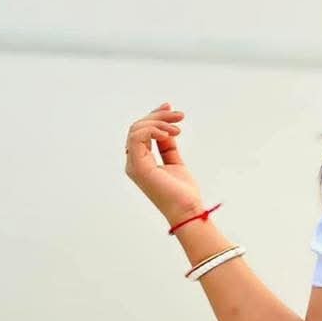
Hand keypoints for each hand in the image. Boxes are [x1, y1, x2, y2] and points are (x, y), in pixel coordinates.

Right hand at [124, 101, 203, 224]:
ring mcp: (134, 164)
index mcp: (141, 161)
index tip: (172, 109)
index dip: (155, 117)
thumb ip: (168, 146)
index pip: (141, 132)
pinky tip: (169, 133)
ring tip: (178, 128)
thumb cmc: (183, 192)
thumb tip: (166, 130)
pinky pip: (137, 137)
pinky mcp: (138, 167)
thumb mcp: (175, 162)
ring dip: (159, 122)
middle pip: (138, 127)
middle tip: (179, 115)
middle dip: (159, 116)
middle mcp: (134, 162)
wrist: (188, 210)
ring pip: (136, 129)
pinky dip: (153, 130)